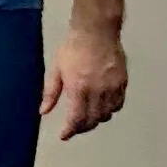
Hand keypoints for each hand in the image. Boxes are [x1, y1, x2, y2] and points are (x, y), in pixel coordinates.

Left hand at [43, 23, 126, 139]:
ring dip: (96, 120)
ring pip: (107, 114)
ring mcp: (112, 87)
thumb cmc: (73, 48)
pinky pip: (118, 104)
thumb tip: (43, 111)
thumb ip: (50, 93)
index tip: (64, 136)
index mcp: (79, 88)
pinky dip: (110, 110)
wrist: (96, 31)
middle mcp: (98, 90)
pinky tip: (102, 107)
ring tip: (87, 118)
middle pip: (93, 120)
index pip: (76, 119)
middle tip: (74, 128)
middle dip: (82, 127)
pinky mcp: (122, 81)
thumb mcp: (56, 70)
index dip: (70, 131)